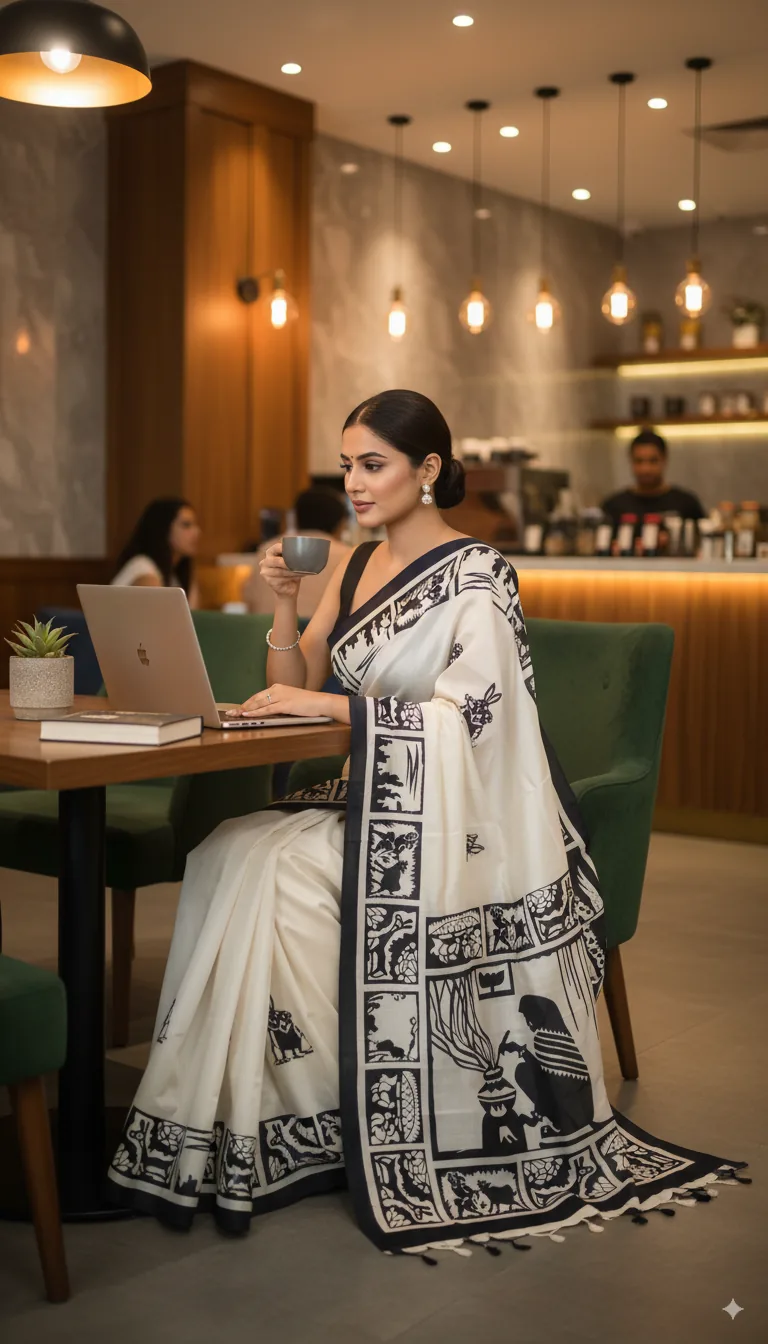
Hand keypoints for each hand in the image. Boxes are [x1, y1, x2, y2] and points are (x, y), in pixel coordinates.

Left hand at [227, 686, 349, 722]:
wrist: (321, 702)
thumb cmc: (307, 703)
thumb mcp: (290, 700)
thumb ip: (278, 703)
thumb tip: (266, 710)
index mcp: (278, 687)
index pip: (258, 695)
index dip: (247, 703)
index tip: (238, 708)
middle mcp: (277, 690)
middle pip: (256, 698)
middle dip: (243, 706)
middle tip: (232, 713)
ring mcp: (281, 697)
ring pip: (259, 704)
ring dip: (246, 710)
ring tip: (236, 715)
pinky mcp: (285, 705)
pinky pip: (267, 709)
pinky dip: (256, 712)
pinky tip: (248, 715)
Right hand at [259, 543, 301, 599]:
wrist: (288, 588)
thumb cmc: (290, 571)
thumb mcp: (291, 561)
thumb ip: (293, 554)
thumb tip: (305, 550)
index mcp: (270, 552)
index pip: (276, 547)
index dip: (285, 548)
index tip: (296, 549)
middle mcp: (265, 561)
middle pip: (277, 561)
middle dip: (290, 562)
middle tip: (302, 563)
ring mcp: (265, 572)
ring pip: (281, 571)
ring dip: (293, 571)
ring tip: (304, 571)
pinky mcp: (269, 581)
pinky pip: (282, 579)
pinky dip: (292, 578)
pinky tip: (299, 577)